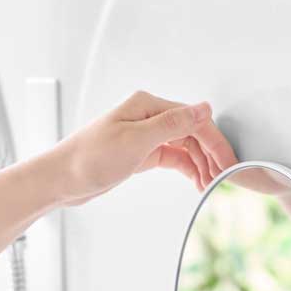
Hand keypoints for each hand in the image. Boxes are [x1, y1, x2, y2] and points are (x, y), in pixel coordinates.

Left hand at [58, 90, 237, 204]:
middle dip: (211, 155)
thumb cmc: (89, 158)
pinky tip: (196, 181)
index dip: (215, 142)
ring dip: (201, 164)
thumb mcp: (136, 140)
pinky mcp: (141, 153)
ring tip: (210, 184)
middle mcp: (149, 117)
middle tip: (224, 178)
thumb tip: (204, 108)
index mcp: (148, 106)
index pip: (194, 120)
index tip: (229, 163)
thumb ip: (172, 124)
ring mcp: (146, 135)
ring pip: (185, 146)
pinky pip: (173, 157)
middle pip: (193, 132)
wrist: (61, 179)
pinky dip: (187, 168)